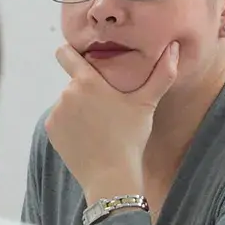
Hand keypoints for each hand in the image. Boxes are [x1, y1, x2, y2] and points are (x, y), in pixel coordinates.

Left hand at [45, 42, 178, 201]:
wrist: (111, 177)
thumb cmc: (130, 138)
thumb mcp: (147, 104)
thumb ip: (162, 74)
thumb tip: (174, 46)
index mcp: (86, 82)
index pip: (65, 53)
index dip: (71, 52)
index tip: (82, 57)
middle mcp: (66, 93)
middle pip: (74, 83)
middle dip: (87, 89)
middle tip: (107, 106)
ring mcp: (56, 113)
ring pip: (68, 102)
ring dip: (79, 108)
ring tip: (99, 124)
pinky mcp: (50, 130)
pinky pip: (60, 120)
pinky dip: (70, 125)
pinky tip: (88, 136)